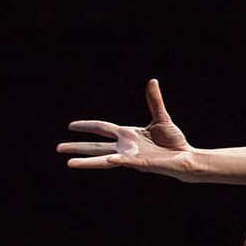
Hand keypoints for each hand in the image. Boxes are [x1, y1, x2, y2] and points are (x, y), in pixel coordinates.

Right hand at [58, 79, 195, 179]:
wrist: (186, 157)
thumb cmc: (174, 141)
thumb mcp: (161, 118)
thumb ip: (154, 101)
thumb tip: (152, 81)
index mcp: (128, 135)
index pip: (102, 128)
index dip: (87, 126)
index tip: (71, 126)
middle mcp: (126, 147)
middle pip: (96, 146)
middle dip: (77, 147)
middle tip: (58, 148)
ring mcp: (131, 157)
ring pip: (104, 159)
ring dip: (87, 161)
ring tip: (69, 163)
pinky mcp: (141, 164)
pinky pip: (125, 162)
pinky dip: (117, 160)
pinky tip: (108, 160)